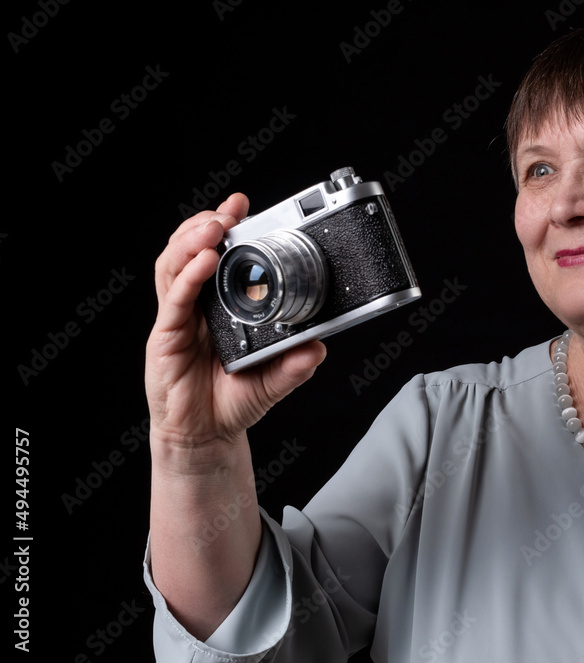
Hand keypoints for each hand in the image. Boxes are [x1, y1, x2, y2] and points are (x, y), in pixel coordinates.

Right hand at [145, 193, 326, 471]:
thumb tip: (320, 348)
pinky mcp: (165, 336)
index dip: (226, 226)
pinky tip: (204, 262)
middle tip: (229, 211)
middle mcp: (197, 305)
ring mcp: (178, 318)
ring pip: (175, 265)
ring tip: (216, 226)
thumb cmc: (233, 401)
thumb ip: (295, 365)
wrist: (205, 437)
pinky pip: (174, 299)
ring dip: (193, 240)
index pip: (217, 254)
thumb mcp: (274, 380)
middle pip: (190, 249)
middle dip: (207, 223)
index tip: (243, 205)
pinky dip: (188, 276)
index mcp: (220, 305)